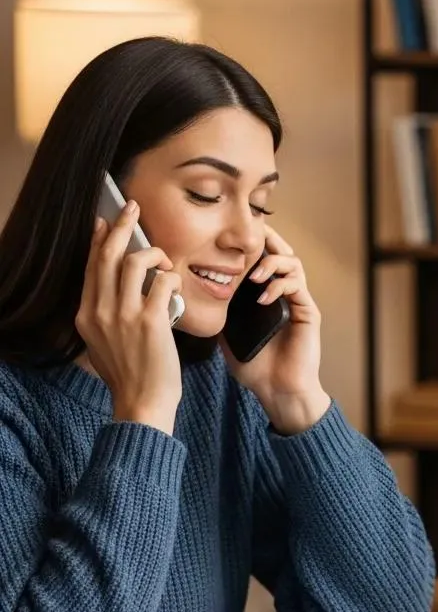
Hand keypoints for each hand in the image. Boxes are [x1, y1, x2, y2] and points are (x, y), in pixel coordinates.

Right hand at [75, 202, 182, 434]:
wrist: (142, 403)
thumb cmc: (131, 376)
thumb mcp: (103, 345)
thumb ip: (106, 317)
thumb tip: (116, 294)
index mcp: (86, 316)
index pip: (91, 267)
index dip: (99, 240)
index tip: (106, 222)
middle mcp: (100, 311)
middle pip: (106, 255)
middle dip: (122, 226)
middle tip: (134, 208)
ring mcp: (124, 315)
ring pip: (133, 262)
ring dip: (154, 254)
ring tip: (164, 261)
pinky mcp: (151, 321)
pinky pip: (162, 282)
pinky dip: (172, 278)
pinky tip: (176, 285)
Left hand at [223, 226, 328, 433]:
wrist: (278, 392)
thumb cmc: (256, 369)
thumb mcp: (227, 337)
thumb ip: (218, 317)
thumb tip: (191, 300)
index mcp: (267, 297)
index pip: (264, 260)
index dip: (253, 245)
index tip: (233, 239)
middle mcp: (285, 295)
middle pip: (283, 253)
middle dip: (269, 240)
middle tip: (252, 237)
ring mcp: (299, 302)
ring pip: (293, 263)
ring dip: (272, 263)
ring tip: (255, 275)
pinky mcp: (309, 313)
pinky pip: (296, 287)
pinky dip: (279, 285)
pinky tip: (262, 297)